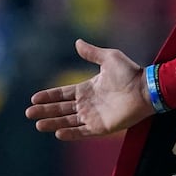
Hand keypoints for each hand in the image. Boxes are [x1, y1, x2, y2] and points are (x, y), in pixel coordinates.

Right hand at [25, 39, 153, 140]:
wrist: (146, 89)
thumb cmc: (130, 73)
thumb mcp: (109, 58)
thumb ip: (92, 53)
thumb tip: (77, 42)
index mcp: (88, 88)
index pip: (63, 94)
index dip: (48, 96)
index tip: (33, 98)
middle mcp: (88, 104)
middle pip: (61, 109)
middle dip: (45, 111)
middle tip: (29, 113)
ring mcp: (94, 116)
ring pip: (68, 121)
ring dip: (53, 123)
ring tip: (38, 125)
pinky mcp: (102, 127)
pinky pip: (83, 132)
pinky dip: (71, 133)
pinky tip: (57, 133)